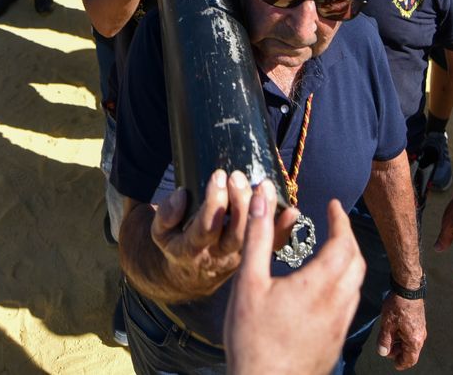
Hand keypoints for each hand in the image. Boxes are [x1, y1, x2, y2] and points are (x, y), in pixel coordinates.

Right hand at [151, 170, 292, 297]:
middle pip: (235, 234)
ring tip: (263, 184)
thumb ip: (165, 214)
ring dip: (262, 211)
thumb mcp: (160, 233)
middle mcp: (218, 258)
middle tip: (239, 176)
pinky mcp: (253, 258)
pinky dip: (284, 230)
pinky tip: (292, 211)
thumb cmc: (176, 244)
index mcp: (192, 250)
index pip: (205, 227)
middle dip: (240, 203)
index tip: (219, 175)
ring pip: (255, 239)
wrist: (189, 278)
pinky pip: (272, 247)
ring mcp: (239, 259)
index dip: (214, 202)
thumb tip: (182, 195)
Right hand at [225, 188, 363, 374]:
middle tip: (334, 225)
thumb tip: (261, 198)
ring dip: (349, 262)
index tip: (333, 206)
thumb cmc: (253, 337)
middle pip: (356, 261)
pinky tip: (325, 290)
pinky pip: (350, 305)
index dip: (340, 220)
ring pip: (356, 284)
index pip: (343, 242)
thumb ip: (258, 237)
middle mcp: (337, 303)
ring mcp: (339, 325)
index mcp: (318, 284)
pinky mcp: (336, 342)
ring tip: (330, 252)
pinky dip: (345, 285)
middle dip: (348, 238)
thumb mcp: (248, 282)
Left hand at [375, 291, 426, 368]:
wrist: (408, 289)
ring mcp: (421, 328)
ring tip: (387, 336)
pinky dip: (402, 336)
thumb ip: (384, 341)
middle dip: (397, 352)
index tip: (394, 364)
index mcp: (414, 340)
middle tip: (386, 348)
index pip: (410, 359)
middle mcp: (420, 336)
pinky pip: (412, 334)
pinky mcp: (419, 321)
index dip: (401, 363)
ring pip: (410, 342)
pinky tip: (393, 328)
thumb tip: (382, 353)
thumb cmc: (398, 306)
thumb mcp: (387, 324)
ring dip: (399, 343)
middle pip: (410, 352)